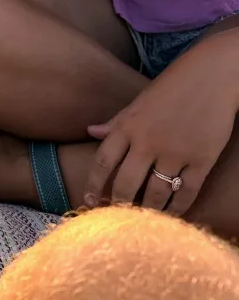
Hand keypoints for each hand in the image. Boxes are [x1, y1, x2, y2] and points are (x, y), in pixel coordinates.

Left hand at [84, 37, 238, 215]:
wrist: (212, 76)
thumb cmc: (173, 87)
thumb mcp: (139, 101)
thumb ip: (116, 121)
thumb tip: (90, 131)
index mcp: (129, 126)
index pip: (103, 161)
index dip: (93, 184)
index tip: (87, 200)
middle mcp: (148, 142)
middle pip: (126, 184)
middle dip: (119, 205)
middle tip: (116, 219)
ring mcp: (175, 153)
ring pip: (156, 194)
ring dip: (148, 212)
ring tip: (143, 222)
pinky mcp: (201, 161)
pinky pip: (186, 193)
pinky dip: (178, 209)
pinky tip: (172, 215)